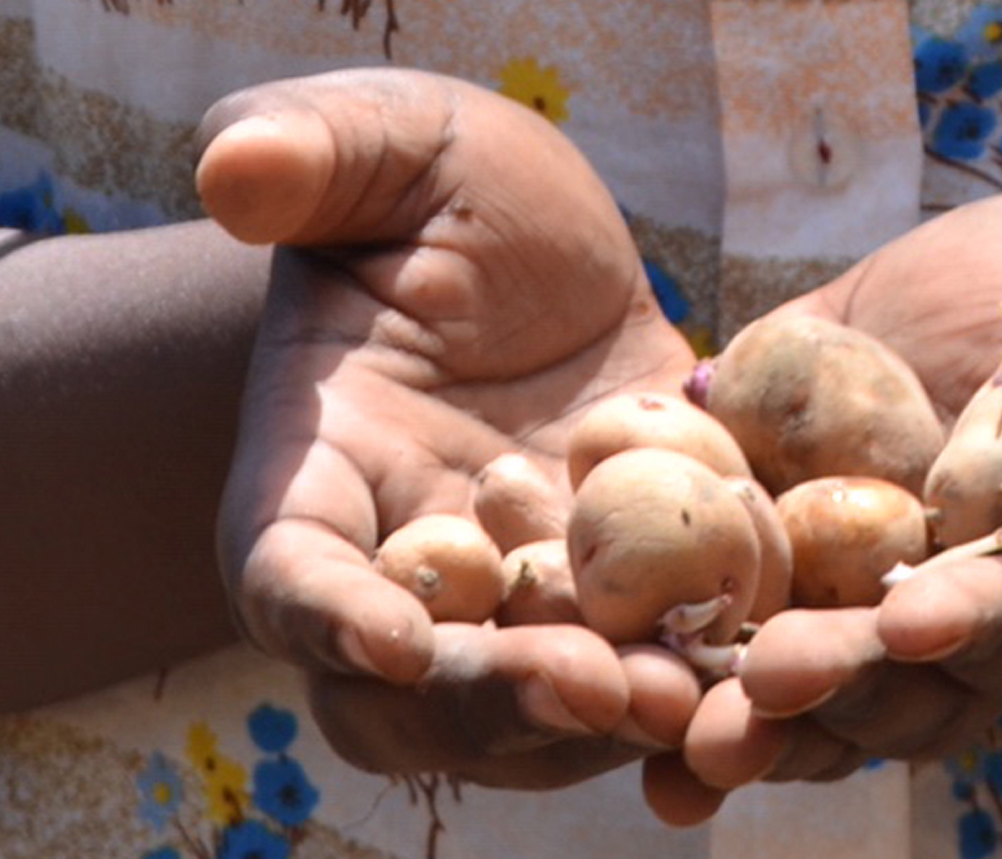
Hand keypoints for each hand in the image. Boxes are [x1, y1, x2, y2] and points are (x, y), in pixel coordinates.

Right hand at [199, 69, 701, 788]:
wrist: (543, 245)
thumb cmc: (435, 184)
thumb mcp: (387, 146)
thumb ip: (306, 154)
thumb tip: (233, 169)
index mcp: (317, 472)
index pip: (290, 570)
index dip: (329, 616)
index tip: (395, 643)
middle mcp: (412, 560)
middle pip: (420, 685)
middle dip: (498, 700)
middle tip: (594, 688)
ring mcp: (525, 590)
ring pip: (544, 697)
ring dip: (612, 709)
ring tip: (692, 695)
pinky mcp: (629, 586)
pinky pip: (658, 651)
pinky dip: (702, 672)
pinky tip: (768, 664)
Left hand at [657, 192, 1001, 812]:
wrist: (985, 301)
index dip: (979, 620)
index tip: (918, 614)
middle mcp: (956, 628)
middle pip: (905, 687)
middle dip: (839, 691)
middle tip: (766, 688)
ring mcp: (858, 616)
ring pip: (811, 703)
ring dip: (748, 727)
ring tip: (679, 741)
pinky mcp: (774, 582)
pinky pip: (726, 649)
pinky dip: (679, 692)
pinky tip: (621, 722)